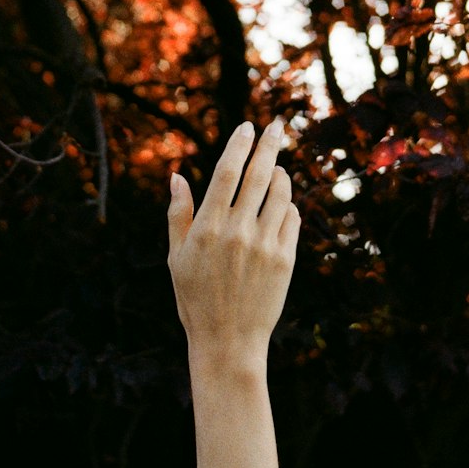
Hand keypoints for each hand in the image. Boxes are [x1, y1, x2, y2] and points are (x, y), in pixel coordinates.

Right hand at [167, 120, 299, 367]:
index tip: (247, 126)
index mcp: (207, 228)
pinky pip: (292, 220)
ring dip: (281, 175)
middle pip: (259, 174)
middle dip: (269, 144)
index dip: (238, 145)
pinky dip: (288, 207)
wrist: (228, 342)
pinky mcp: (286, 260)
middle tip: (277, 125)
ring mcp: (265, 245)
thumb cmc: (195, 299)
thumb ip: (178, 214)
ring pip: (280, 194)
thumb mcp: (176, 257)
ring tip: (276, 169)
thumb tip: (177, 175)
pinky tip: (281, 206)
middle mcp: (238, 231)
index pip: (226, 172)